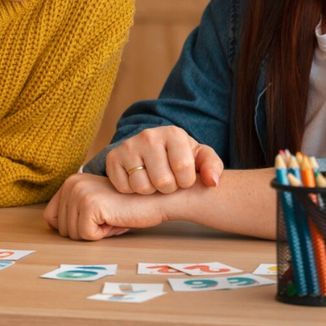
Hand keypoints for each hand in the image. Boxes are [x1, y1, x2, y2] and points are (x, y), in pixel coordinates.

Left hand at [45, 173, 169, 240]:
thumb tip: (53, 227)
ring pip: (74, 235)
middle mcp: (70, 184)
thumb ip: (74, 211)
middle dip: (87, 231)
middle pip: (62, 230)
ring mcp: (79, 193)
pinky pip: (87, 236)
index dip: (74, 227)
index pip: (51, 219)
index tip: (96, 216)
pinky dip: (103, 235)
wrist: (155, 199)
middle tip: (109, 217)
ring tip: (113, 217)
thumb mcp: (94, 205)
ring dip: (96, 233)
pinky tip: (115, 220)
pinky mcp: (90, 205)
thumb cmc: (128, 206)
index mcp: (70, 182)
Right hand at [103, 125, 223, 195]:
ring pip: (142, 187)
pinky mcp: (113, 158)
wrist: (151, 150)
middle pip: (163, 182)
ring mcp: (128, 146)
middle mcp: (149, 135)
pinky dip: (132, 190)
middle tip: (168, 181)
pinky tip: (139, 179)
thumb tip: (212, 182)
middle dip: (168, 189)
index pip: (184, 170)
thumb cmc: (180, 156)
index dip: (186, 182)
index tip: (184, 178)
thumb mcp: (200, 158)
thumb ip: (213, 167)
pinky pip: (124, 187)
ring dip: (150, 191)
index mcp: (173, 133)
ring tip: (153, 180)